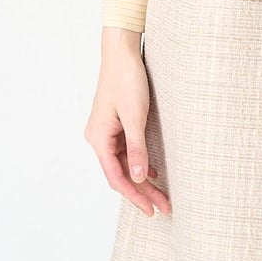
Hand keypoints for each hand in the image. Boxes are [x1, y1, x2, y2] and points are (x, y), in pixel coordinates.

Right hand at [84, 30, 170, 216]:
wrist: (121, 52)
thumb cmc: (126, 79)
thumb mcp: (135, 116)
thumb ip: (137, 148)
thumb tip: (139, 178)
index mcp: (99, 138)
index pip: (116, 177)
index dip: (134, 195)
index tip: (151, 209)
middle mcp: (98, 138)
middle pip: (121, 172)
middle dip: (142, 190)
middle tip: (163, 207)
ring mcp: (106, 130)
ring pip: (124, 162)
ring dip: (141, 177)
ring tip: (160, 194)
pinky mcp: (115, 122)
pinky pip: (125, 149)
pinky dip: (138, 161)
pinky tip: (151, 170)